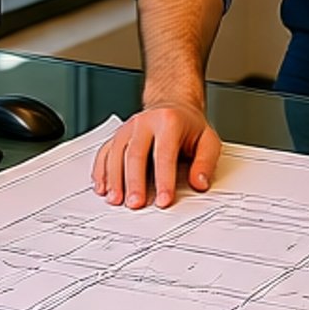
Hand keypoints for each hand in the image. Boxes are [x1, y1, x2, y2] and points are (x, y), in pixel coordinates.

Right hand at [92, 101, 221, 208]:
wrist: (171, 105)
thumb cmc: (188, 126)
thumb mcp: (207, 139)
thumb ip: (205, 162)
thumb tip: (199, 183)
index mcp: (168, 121)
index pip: (164, 154)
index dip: (164, 179)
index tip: (164, 200)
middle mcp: (145, 122)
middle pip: (135, 154)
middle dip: (134, 182)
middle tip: (136, 204)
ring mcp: (127, 128)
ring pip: (116, 153)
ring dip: (114, 179)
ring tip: (116, 200)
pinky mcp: (116, 136)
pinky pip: (104, 153)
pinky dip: (101, 172)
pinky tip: (103, 188)